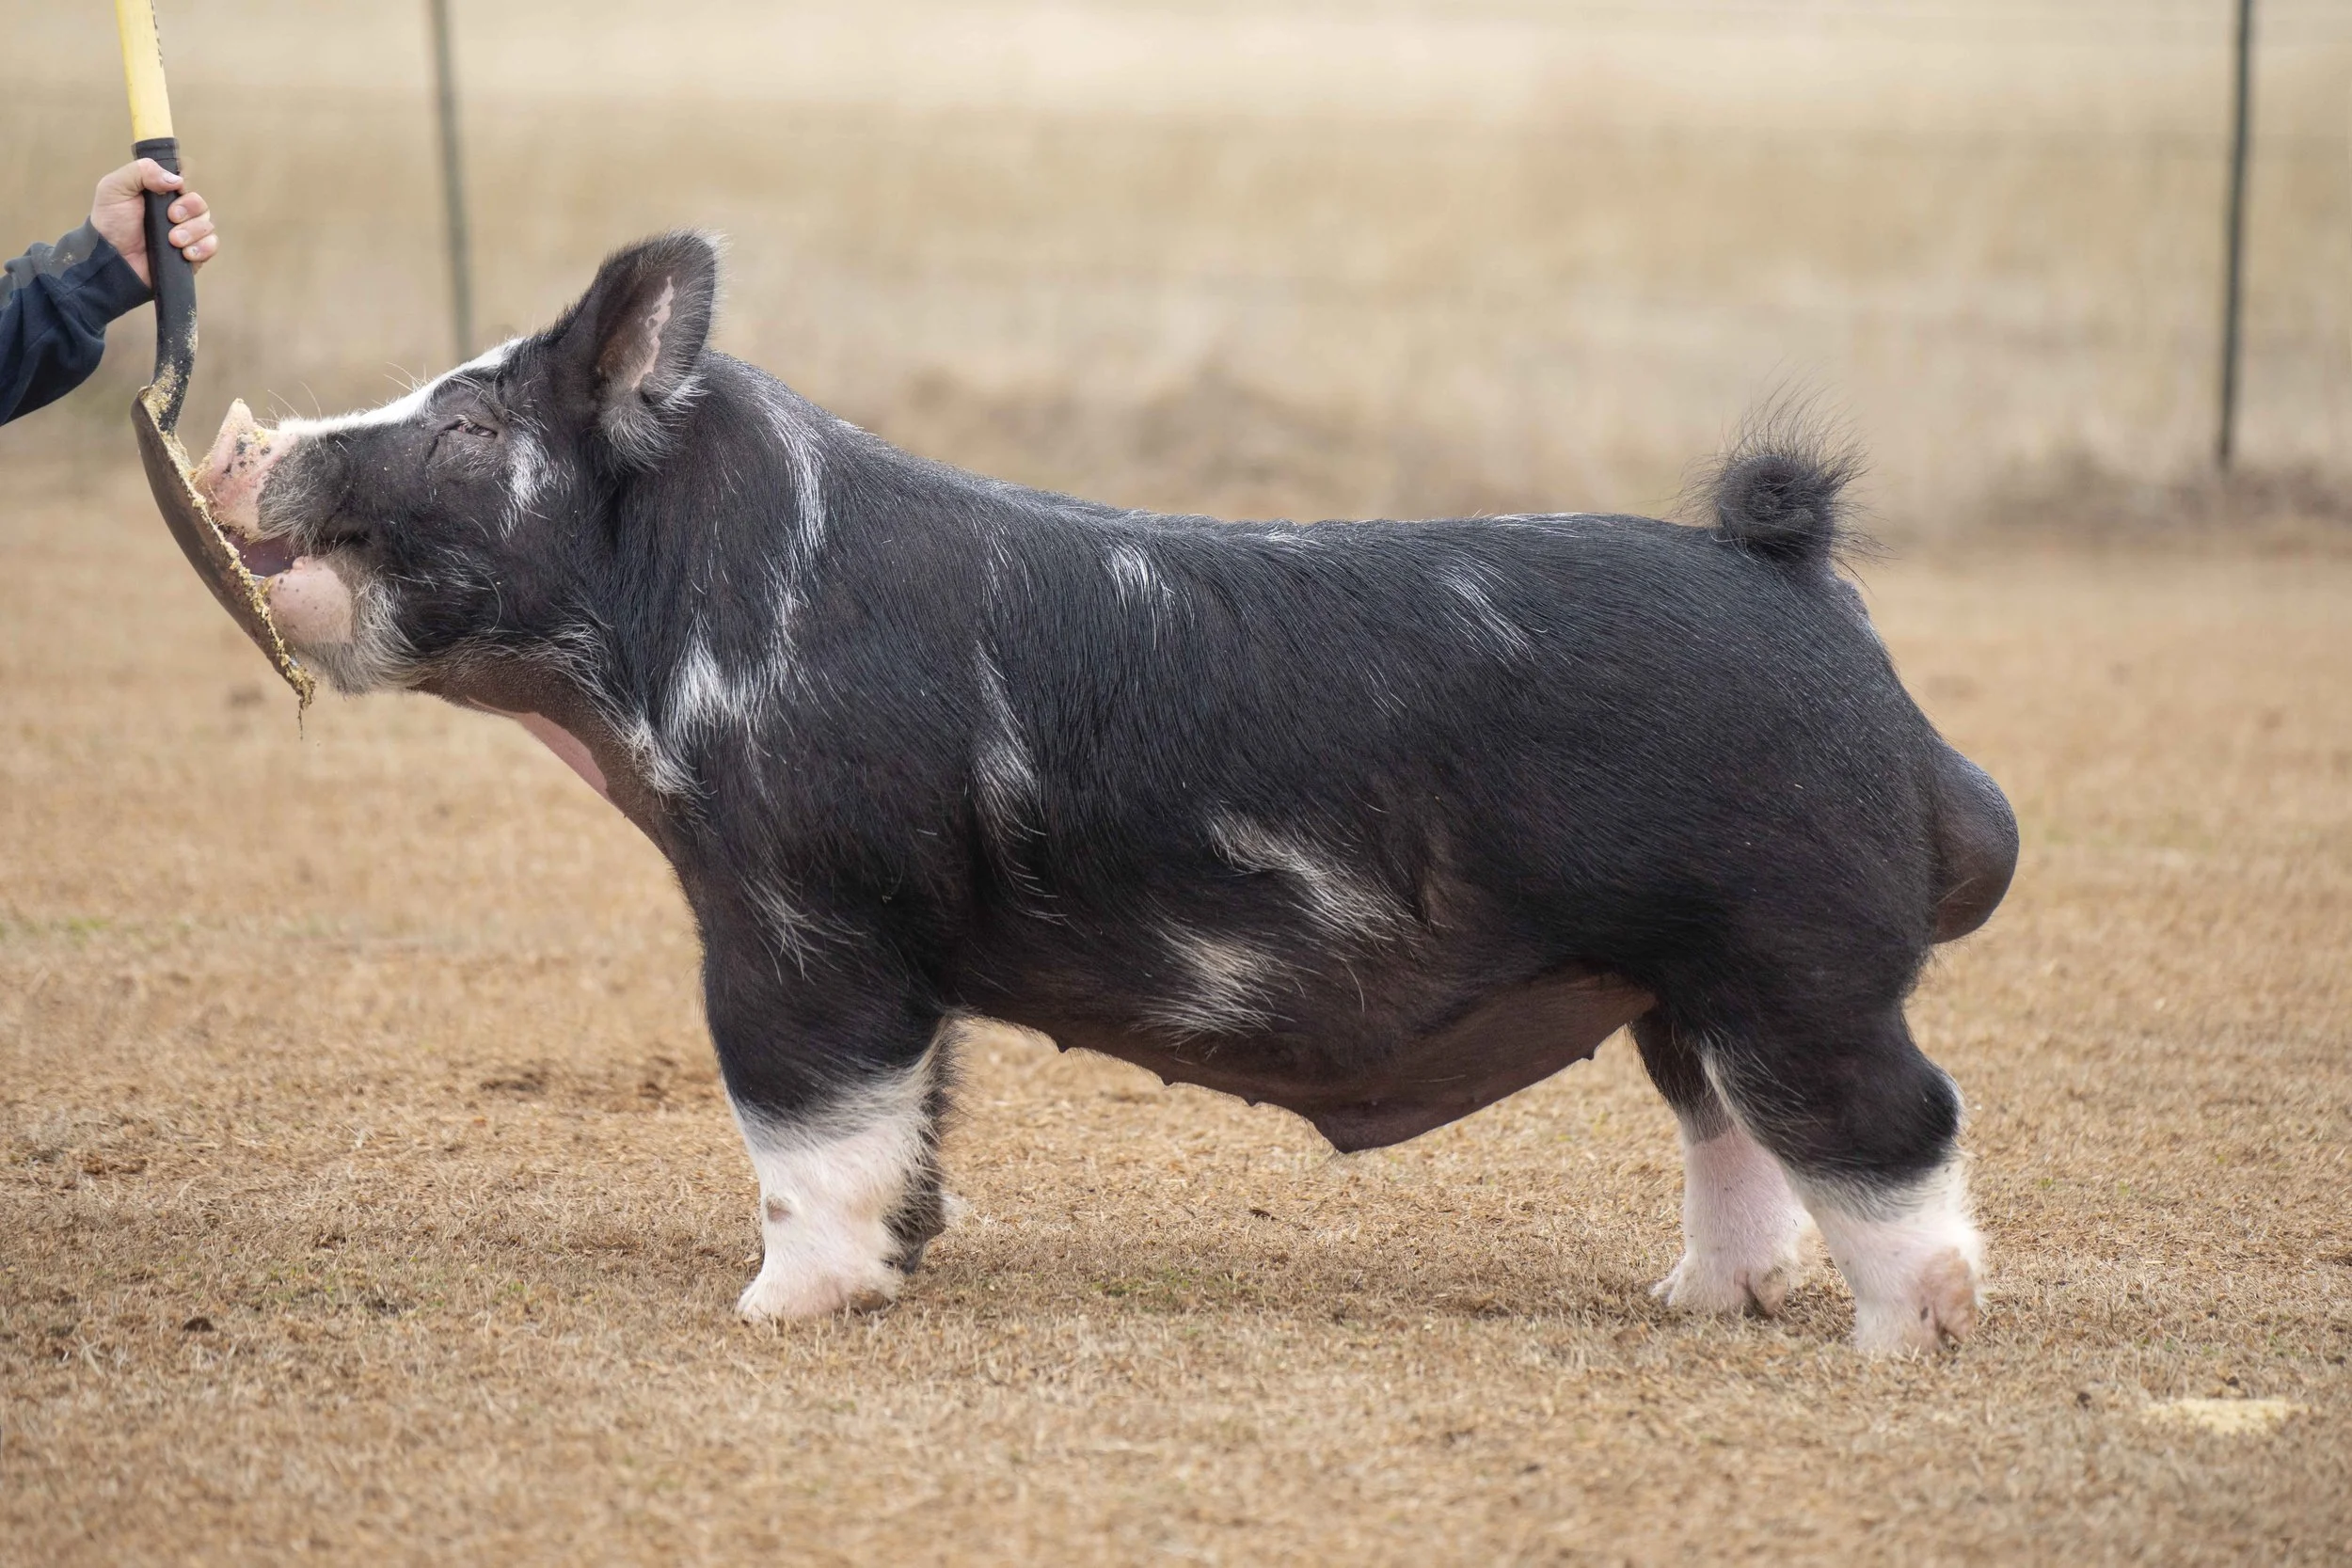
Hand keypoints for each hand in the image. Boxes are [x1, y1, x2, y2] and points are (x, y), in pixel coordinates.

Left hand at [88, 158, 217, 287]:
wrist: (113, 259)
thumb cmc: (111, 223)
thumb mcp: (114, 187)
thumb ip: (141, 172)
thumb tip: (178, 180)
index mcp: (160, 194)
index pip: (185, 182)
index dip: (183, 186)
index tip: (172, 191)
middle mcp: (177, 213)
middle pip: (200, 204)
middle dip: (189, 210)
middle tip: (171, 218)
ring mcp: (186, 234)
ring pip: (207, 225)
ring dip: (193, 232)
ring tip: (173, 241)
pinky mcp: (192, 255)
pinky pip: (212, 246)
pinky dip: (203, 248)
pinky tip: (186, 253)